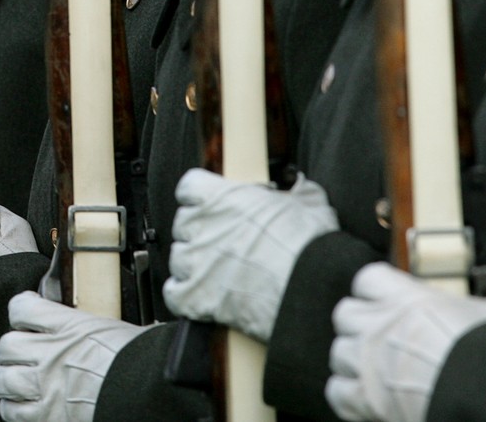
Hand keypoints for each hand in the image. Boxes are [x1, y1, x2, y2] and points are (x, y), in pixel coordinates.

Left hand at [0, 291, 148, 421]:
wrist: (149, 392)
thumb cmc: (142, 362)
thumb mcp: (119, 330)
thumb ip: (97, 328)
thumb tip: (106, 329)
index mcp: (69, 328)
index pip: (23, 308)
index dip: (21, 308)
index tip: (25, 313)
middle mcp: (52, 355)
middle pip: (7, 345)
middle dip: (11, 350)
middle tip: (21, 353)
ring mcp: (46, 387)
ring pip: (3, 379)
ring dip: (8, 380)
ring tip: (17, 382)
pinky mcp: (47, 417)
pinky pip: (12, 412)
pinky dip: (12, 409)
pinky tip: (22, 407)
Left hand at [164, 169, 338, 339]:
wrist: (311, 286)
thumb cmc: (310, 244)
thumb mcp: (307, 201)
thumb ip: (292, 191)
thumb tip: (298, 187)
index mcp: (223, 197)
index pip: (190, 186)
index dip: (200, 198)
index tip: (211, 205)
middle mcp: (203, 226)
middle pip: (183, 224)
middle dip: (200, 233)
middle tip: (224, 243)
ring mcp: (196, 262)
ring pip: (178, 258)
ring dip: (194, 266)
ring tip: (219, 273)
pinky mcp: (197, 297)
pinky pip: (174, 294)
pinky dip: (186, 297)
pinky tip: (204, 298)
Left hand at [327, 263, 485, 421]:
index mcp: (406, 299)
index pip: (367, 279)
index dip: (376, 290)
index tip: (389, 301)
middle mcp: (379, 326)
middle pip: (344, 314)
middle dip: (359, 325)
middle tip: (380, 338)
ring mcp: (368, 362)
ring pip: (338, 353)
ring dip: (354, 362)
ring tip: (375, 371)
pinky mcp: (367, 399)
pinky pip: (337, 393)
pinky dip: (348, 398)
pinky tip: (367, 400)